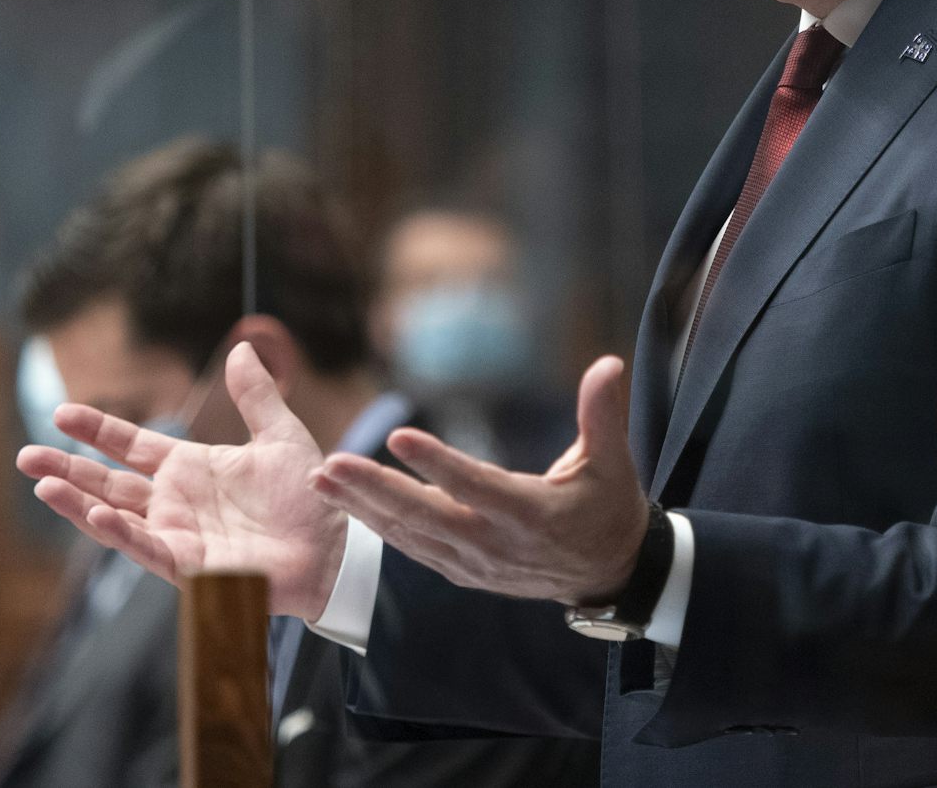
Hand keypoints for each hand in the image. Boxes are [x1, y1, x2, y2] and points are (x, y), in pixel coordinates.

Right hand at [16, 341, 347, 619]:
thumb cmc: (308, 498)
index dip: (97, 430)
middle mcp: (175, 502)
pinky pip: (147, 548)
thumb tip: (240, 348)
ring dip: (78, 503)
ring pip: (115, 517)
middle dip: (67, 469)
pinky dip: (120, 532)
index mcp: (191, 469)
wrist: (335, 546)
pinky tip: (96, 513)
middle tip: (24, 456)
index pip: (131, 446)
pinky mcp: (190, 565)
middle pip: (108, 482)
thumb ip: (256, 396)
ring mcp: (178, 535)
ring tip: (42, 484)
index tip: (62, 412)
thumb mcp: (281, 434)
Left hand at [311, 354, 648, 604]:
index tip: (399, 437)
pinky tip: (349, 505)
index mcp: (531, 515)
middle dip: (375, 491)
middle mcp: (495, 545)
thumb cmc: (608, 507)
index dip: (438, 464)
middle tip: (331, 465)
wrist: (606, 574)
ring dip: (363, 509)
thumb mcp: (613, 461)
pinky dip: (380, 528)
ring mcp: (475, 563)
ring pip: (410, 536)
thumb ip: (603, 413)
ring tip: (323, 480)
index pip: (477, 486)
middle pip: (426, 516)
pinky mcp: (463, 571)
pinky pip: (414, 550)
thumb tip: (608, 363)